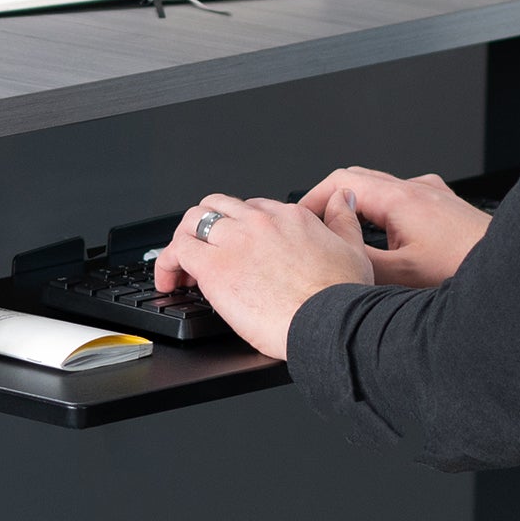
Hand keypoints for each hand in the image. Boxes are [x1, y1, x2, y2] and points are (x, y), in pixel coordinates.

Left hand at [151, 192, 374, 360]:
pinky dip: (167, 264)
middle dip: (206, 226)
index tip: (236, 246)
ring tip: (180, 265)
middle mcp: (260, 222)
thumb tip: (344, 198)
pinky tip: (170, 281)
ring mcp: (235, 240)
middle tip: (203, 251)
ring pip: (193, 221)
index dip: (239, 227)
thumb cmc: (341, 297)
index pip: (252, 208)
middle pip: (218, 206)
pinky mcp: (215, 266)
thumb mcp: (352, 248)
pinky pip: (177, 251)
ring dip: (183, 240)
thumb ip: (344, 219)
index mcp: (289, 217)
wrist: (330, 322)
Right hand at [295, 165, 491, 289]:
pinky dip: (385, 211)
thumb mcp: (402, 276)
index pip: (340, 180)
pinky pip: (405, 198)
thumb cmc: (466, 272)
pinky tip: (389, 237)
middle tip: (316, 227)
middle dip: (332, 200)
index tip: (299, 218)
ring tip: (347, 234)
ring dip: (359, 206)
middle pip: (359, 179)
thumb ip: (361, 262)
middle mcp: (417, 189)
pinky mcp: (446, 206)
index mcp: (400, 199)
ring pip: (382, 189)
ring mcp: (433, 195)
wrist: (512, 273)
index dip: (312, 198)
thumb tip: (331, 258)